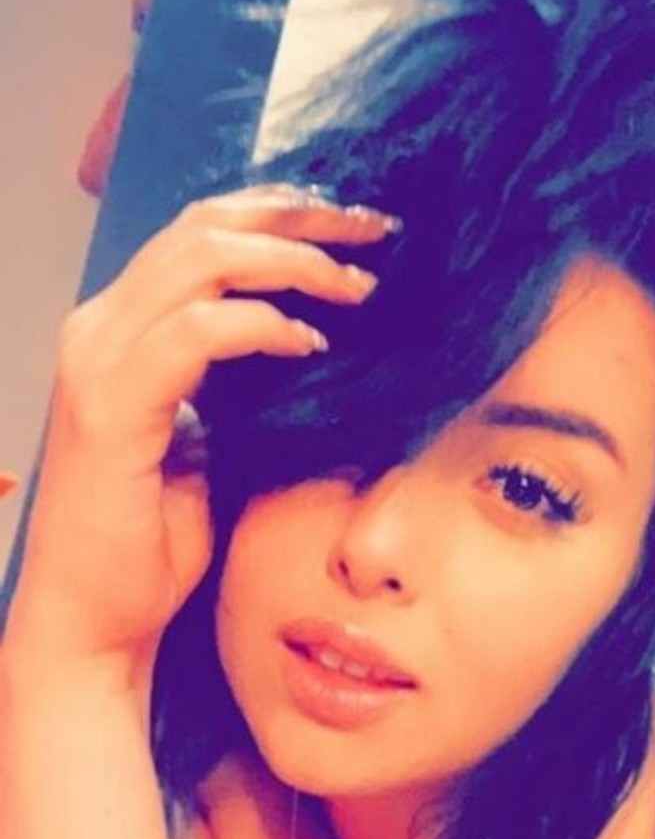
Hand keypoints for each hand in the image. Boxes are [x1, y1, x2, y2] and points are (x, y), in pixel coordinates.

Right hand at [5, 186, 395, 682]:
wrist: (95, 622)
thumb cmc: (152, 546)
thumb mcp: (212, 446)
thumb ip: (241, 388)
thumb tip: (317, 348)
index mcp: (121, 329)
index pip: (202, 234)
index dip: (282, 216)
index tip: (357, 230)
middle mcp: (100, 328)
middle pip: (206, 224)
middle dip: (299, 216)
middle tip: (375, 231)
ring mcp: (98, 362)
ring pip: (202, 259)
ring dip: (292, 263)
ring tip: (357, 288)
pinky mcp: (110, 406)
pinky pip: (198, 332)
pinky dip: (263, 327)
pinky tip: (310, 345)